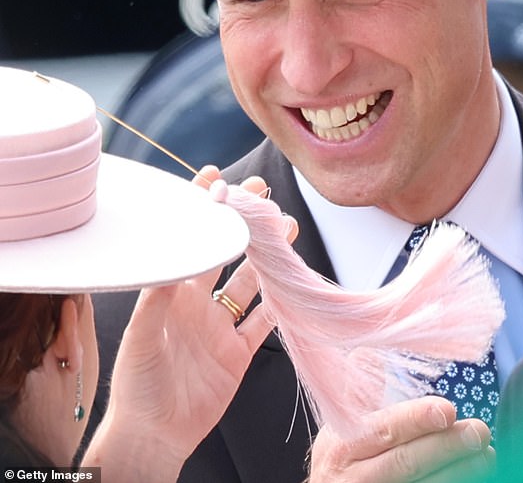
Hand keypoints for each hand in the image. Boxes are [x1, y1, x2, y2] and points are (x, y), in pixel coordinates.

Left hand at [83, 165, 294, 480]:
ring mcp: (220, 327)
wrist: (154, 434)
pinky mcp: (238, 353)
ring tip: (287, 228)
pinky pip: (264, 323)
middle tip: (261, 193)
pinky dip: (281, 304)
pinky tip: (294, 283)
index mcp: (173, 292)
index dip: (201, 207)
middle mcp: (198, 303)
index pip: (191, 239)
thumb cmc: (138, 384)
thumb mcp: (141, 335)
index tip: (215, 177)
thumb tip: (172, 258)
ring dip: (268, 256)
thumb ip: (158, 298)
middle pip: (227, 252)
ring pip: (252, 282)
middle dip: (244, 222)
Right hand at [307, 397, 494, 482]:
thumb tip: (370, 348)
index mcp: (343, 444)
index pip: (384, 429)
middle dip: (446, 446)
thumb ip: (357, 391)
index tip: (447, 409)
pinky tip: (473, 477)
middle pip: (406, 462)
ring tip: (487, 455)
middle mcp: (355, 477)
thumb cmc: (340, 460)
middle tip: (479, 431)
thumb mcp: (338, 425)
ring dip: (458, 472)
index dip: (416, 419)